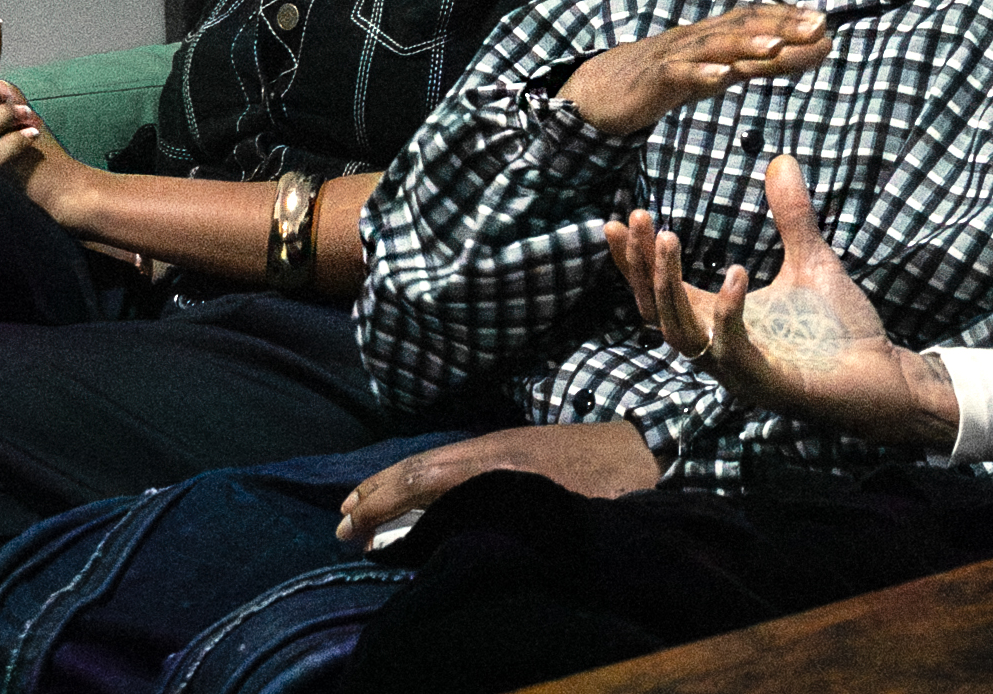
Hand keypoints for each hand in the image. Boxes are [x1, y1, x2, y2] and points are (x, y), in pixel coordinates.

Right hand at [333, 420, 659, 547]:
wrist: (652, 445)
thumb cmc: (616, 486)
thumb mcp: (570, 513)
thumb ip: (525, 523)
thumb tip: (473, 547)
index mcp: (500, 464)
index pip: (424, 479)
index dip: (380, 504)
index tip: (349, 531)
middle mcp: (494, 448)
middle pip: (420, 466)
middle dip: (376, 493)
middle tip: (340, 523)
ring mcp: (504, 444)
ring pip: (436, 462)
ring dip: (396, 485)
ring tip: (361, 509)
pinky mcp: (516, 448)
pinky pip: (454, 462)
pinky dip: (423, 479)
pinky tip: (415, 498)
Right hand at [558, 5, 831, 136]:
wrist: (599, 91)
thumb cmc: (665, 79)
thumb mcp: (715, 72)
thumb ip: (756, 63)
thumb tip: (801, 52)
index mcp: (713, 36)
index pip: (755, 20)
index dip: (789, 19)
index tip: (826, 23)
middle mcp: (697, 38)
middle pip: (741, 26)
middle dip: (781, 25)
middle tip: (818, 26)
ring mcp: (674, 56)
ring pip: (713, 45)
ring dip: (746, 44)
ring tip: (777, 45)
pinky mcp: (653, 79)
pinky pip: (677, 74)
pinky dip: (700, 74)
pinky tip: (721, 77)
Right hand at [604, 154, 957, 449]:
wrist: (884, 376)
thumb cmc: (842, 330)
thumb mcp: (812, 260)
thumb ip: (792, 217)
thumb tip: (782, 160)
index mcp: (719, 323)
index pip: (659, 294)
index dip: (636, 261)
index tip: (622, 219)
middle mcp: (718, 350)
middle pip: (655, 311)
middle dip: (641, 265)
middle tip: (636, 218)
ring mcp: (738, 371)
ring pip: (680, 332)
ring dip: (668, 285)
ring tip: (669, 237)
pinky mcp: (766, 384)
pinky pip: (732, 351)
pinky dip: (728, 312)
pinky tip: (736, 272)